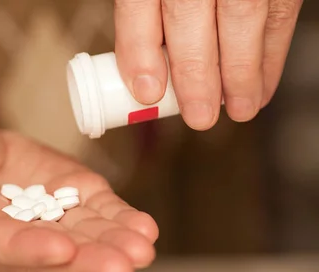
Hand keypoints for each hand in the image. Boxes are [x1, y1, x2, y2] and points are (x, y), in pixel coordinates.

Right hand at [0, 113, 157, 271]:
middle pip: (47, 257)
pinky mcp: (59, 197)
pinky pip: (91, 213)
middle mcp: (5, 238)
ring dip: (112, 245)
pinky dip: (117, 219)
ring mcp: (36, 219)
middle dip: (86, 262)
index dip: (28, 249)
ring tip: (143, 246)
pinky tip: (142, 227)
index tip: (61, 249)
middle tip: (123, 265)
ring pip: (78, 239)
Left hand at [114, 0, 303, 129]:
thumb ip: (147, 21)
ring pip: (242, 14)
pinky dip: (272, 56)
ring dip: (241, 71)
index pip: (138, 3)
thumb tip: (146, 80)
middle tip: (200, 115)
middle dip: (195, 71)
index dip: (141, 50)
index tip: (148, 92)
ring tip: (239, 108)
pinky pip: (278, 15)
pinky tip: (261, 87)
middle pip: (189, 12)